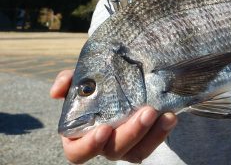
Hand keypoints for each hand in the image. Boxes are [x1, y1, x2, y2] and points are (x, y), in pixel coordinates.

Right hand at [50, 70, 176, 163]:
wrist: (121, 83)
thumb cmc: (95, 85)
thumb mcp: (81, 80)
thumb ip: (68, 82)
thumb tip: (57, 90)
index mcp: (80, 135)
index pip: (78, 152)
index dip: (89, 145)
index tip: (104, 128)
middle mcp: (103, 145)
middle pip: (114, 150)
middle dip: (132, 133)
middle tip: (147, 112)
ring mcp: (125, 146)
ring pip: (138, 150)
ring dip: (152, 134)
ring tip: (165, 115)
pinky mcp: (144, 141)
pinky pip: (154, 142)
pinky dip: (163, 131)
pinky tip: (171, 116)